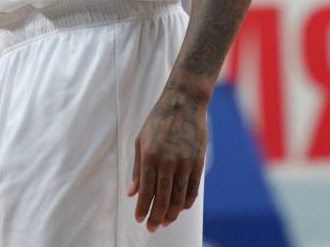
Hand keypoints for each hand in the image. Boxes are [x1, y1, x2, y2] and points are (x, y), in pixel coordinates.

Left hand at [127, 84, 207, 232]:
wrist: (184, 102)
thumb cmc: (158, 120)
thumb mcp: (141, 140)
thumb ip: (137, 168)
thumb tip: (132, 193)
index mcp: (150, 156)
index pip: (146, 191)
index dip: (143, 209)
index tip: (139, 219)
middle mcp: (167, 161)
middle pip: (163, 199)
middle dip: (156, 217)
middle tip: (152, 227)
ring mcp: (185, 163)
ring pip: (179, 199)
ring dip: (171, 214)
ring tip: (165, 220)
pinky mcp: (198, 162)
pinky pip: (192, 190)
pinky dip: (185, 203)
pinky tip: (179, 207)